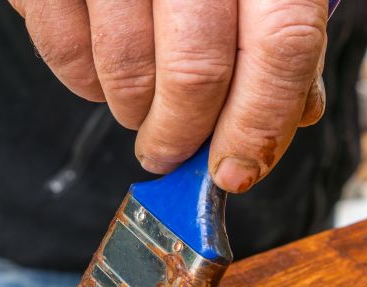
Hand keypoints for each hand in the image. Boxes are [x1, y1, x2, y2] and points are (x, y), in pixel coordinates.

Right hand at [8, 0, 328, 192]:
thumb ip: (282, 34)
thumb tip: (300, 114)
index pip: (281, 45)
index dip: (260, 123)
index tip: (236, 172)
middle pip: (197, 74)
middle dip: (182, 138)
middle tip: (170, 154)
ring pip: (128, 73)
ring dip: (135, 114)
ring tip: (140, 105)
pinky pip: (66, 55)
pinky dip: (86, 85)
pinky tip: (103, 72)